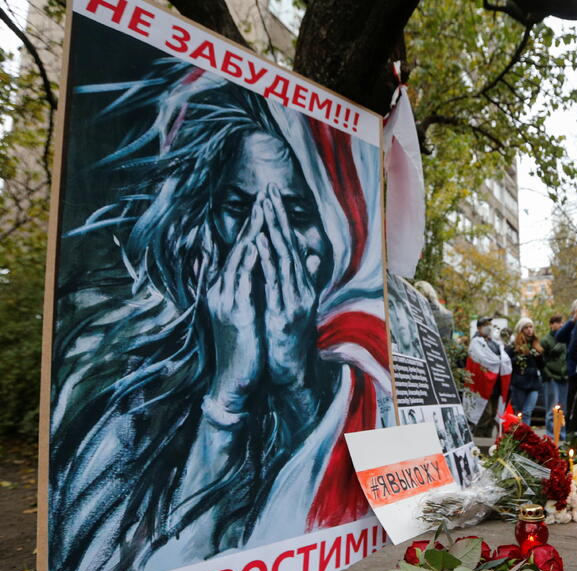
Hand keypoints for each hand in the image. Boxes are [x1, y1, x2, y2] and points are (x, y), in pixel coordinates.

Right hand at [205, 194, 265, 411]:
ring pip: (238, 260)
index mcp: (227, 287)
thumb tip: (265, 266)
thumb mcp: (250, 310)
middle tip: (264, 195)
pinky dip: (249, 262)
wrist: (236, 379)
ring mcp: (226, 300)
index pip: (241, 250)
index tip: (266, 203)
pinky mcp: (235, 313)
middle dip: (252, 221)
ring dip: (251, 234)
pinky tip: (258, 246)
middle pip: (237, 247)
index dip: (253, 226)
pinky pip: (242, 282)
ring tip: (262, 211)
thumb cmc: (246, 344)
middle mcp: (222, 289)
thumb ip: (255, 286)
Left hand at [255, 183, 317, 387]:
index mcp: (301, 285)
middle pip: (289, 247)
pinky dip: (267, 261)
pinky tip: (259, 244)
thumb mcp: (297, 304)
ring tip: (265, 209)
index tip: (272, 196)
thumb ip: (304, 278)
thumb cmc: (290, 337)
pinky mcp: (284, 313)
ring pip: (283, 260)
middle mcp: (301, 289)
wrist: (290, 370)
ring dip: (274, 233)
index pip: (291, 246)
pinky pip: (274, 283)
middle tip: (269, 191)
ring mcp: (294, 300)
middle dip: (278, 218)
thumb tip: (312, 255)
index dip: (282, 221)